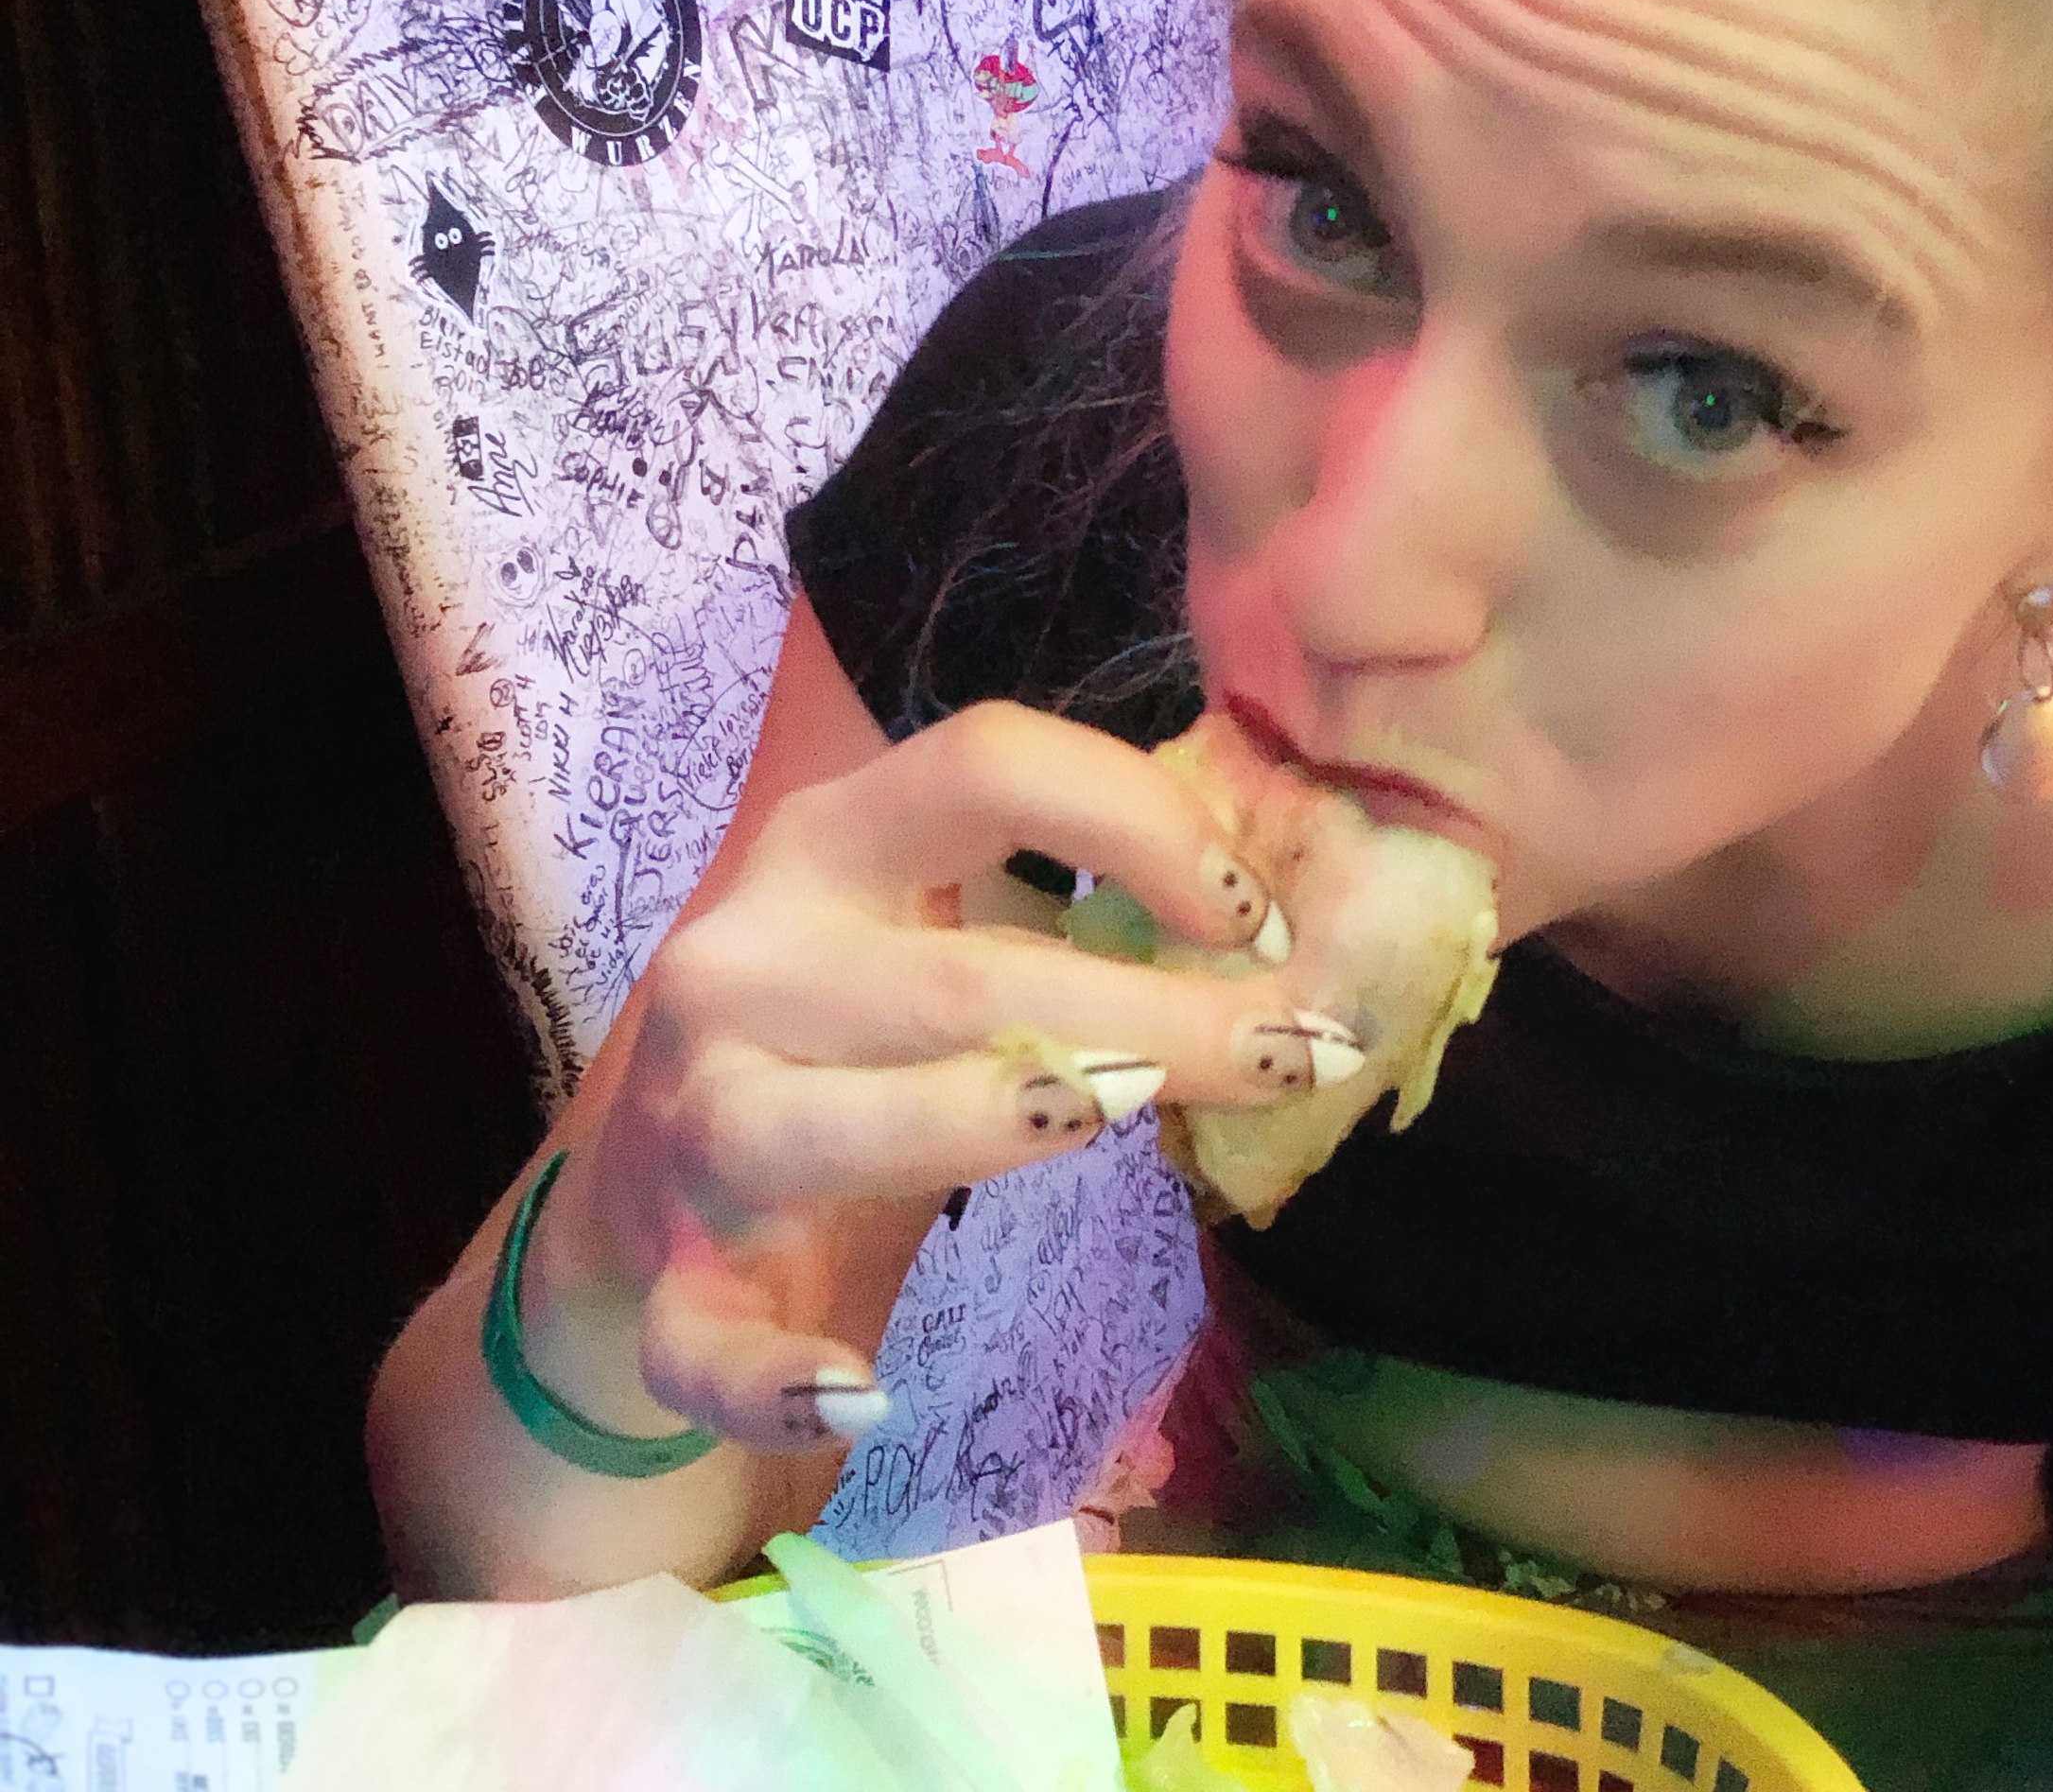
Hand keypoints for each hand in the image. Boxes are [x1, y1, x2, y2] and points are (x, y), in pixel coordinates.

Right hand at [540, 703, 1353, 1454]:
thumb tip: (1290, 935)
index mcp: (826, 846)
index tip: (1253, 915)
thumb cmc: (851, 1050)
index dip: (1131, 820)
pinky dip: (774, 1377)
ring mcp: (691, 1123)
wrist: (652, 1210)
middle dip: (1144, 1013)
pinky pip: (703, 1342)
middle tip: (1292, 1053)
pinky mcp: (664, 1284)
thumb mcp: (938, 947)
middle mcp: (743, 962)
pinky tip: (862, 1397)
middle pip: (952, 976)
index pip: (984, 764)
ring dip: (970, 1119)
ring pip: (813, 1125)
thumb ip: (1069, 921)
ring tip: (1107, 1117)